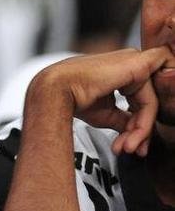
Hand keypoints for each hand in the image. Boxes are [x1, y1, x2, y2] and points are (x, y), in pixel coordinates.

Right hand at [28, 47, 174, 155]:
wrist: (55, 91)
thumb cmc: (72, 97)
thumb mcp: (105, 113)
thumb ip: (125, 119)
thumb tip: (135, 132)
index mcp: (119, 70)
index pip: (141, 99)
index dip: (139, 124)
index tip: (129, 143)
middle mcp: (129, 64)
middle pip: (149, 101)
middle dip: (142, 129)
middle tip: (131, 148)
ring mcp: (135, 63)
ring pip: (152, 102)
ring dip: (142, 129)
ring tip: (127, 145)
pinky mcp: (139, 66)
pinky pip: (155, 97)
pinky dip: (150, 117)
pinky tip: (138, 132)